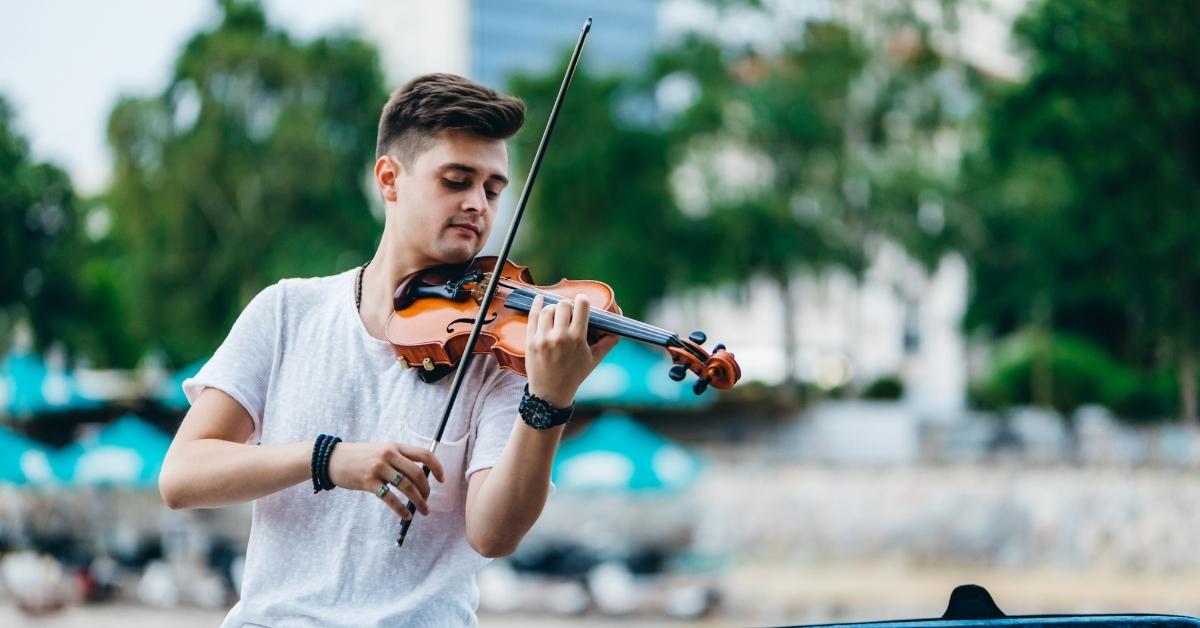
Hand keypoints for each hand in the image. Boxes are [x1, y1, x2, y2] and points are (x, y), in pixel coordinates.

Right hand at [327, 441, 444, 519]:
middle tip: (428, 500)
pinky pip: (390, 498)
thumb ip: (398, 460)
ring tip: (423, 511)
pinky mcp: (368, 482)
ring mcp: (378, 468)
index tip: (441, 480)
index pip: (424, 454)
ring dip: (418, 501)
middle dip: (426, 490)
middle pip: (417, 473)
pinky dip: (401, 509)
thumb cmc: (359, 457)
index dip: (436, 467)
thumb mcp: (381, 451)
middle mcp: (388, 455)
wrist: (332, 458)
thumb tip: (419, 477)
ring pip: (406, 487)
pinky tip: (406, 515)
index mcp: (394, 446)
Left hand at [524, 293, 619, 407]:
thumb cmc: (575, 375)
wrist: (551, 393)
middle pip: (563, 305)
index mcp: (577, 339)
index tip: (582, 300)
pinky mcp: (530, 341)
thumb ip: (608, 342)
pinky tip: (539, 298)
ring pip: (548, 309)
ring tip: (557, 314)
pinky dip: (536, 304)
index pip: (581, 307)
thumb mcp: (594, 360)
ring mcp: (543, 338)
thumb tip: (619, 329)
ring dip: (553, 308)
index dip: (582, 300)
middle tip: (569, 311)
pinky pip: (532, 316)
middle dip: (568, 306)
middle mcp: (560, 337)